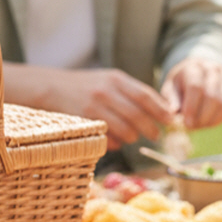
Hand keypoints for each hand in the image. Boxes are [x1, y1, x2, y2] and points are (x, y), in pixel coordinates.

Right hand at [33, 66, 174, 149]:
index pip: (145, 96)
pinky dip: (115, 143)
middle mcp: (106, 92)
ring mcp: (92, 107)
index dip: (160, 110)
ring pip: (123, 129)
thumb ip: (133, 91)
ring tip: (134, 137)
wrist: (51, 87)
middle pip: (137, 115)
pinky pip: (106, 137)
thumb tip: (163, 107)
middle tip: (156, 136)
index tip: (170, 120)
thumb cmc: (88, 85)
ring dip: (133, 137)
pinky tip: (117, 142)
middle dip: (150, 128)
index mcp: (116, 79)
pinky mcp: (82, 121)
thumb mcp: (111, 80)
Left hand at [161, 57, 221, 129]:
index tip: (186, 123)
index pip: (196, 87)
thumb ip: (171, 99)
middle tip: (193, 128)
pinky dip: (220, 118)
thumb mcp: (171, 87)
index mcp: (195, 68)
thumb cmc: (182, 83)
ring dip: (211, 119)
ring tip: (200, 126)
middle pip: (212, 96)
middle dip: (202, 116)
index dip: (191, 107)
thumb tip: (174, 112)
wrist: (201, 71)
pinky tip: (210, 123)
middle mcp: (213, 69)